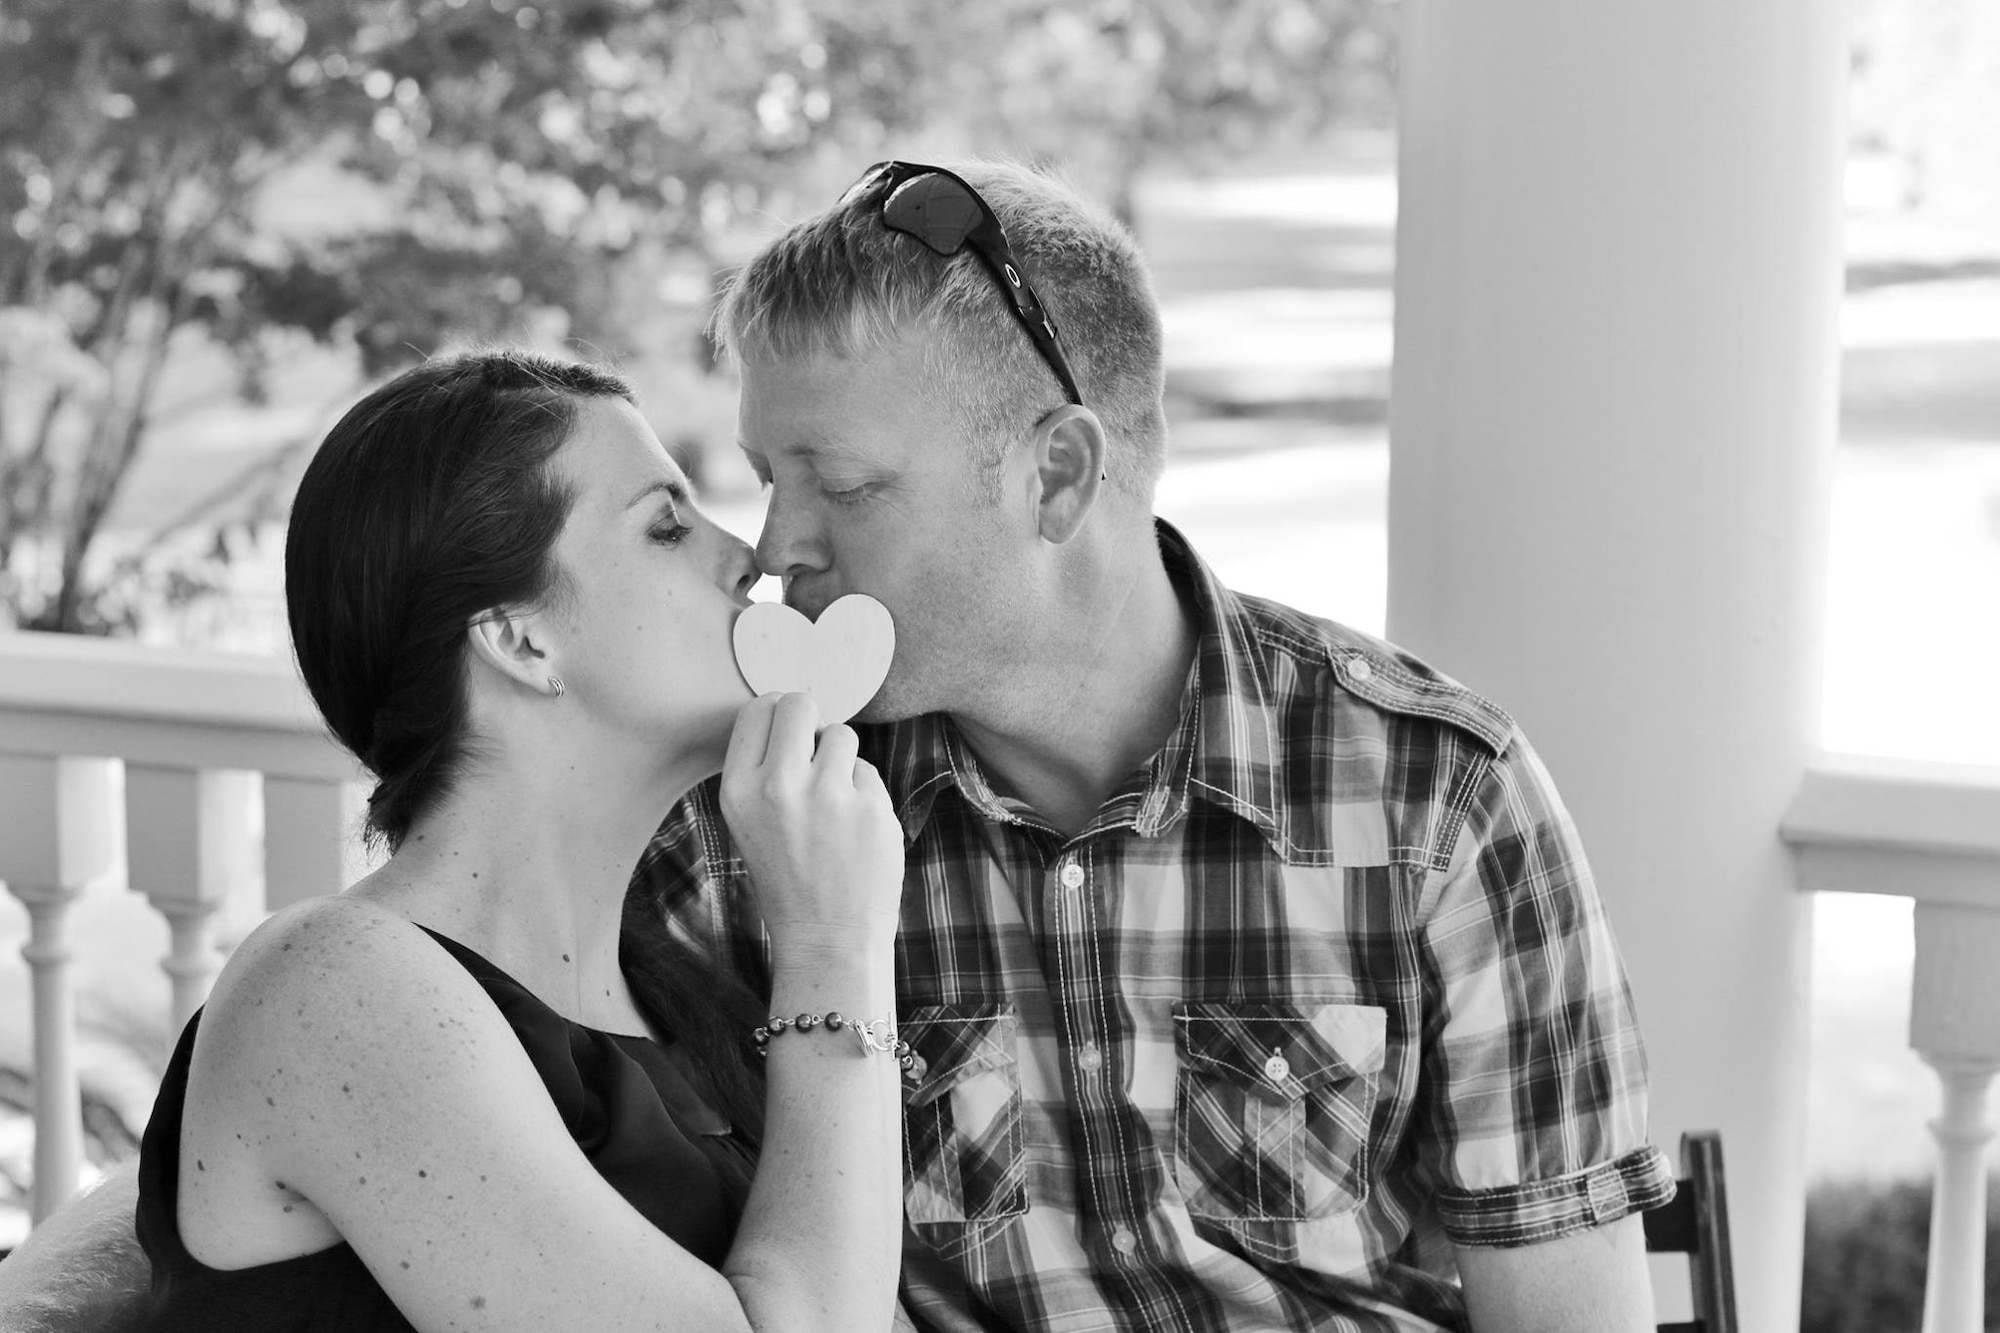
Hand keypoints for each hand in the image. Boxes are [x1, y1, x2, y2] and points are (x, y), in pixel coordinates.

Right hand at [719, 692, 903, 957]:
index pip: (757, 710)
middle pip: (800, 704)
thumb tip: (792, 712)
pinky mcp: (870, 807)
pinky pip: (868, 773)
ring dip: (842, 760)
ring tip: (834, 802)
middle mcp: (778, 786)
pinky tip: (854, 830)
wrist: (827, 939)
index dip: (777, 712)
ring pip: (842, 735)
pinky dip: (864, 794)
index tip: (788, 729)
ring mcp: (828, 795)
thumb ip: (763, 770)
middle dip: (812, 720)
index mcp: (738, 791)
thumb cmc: (788, 879)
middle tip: (816, 751)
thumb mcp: (749, 824)